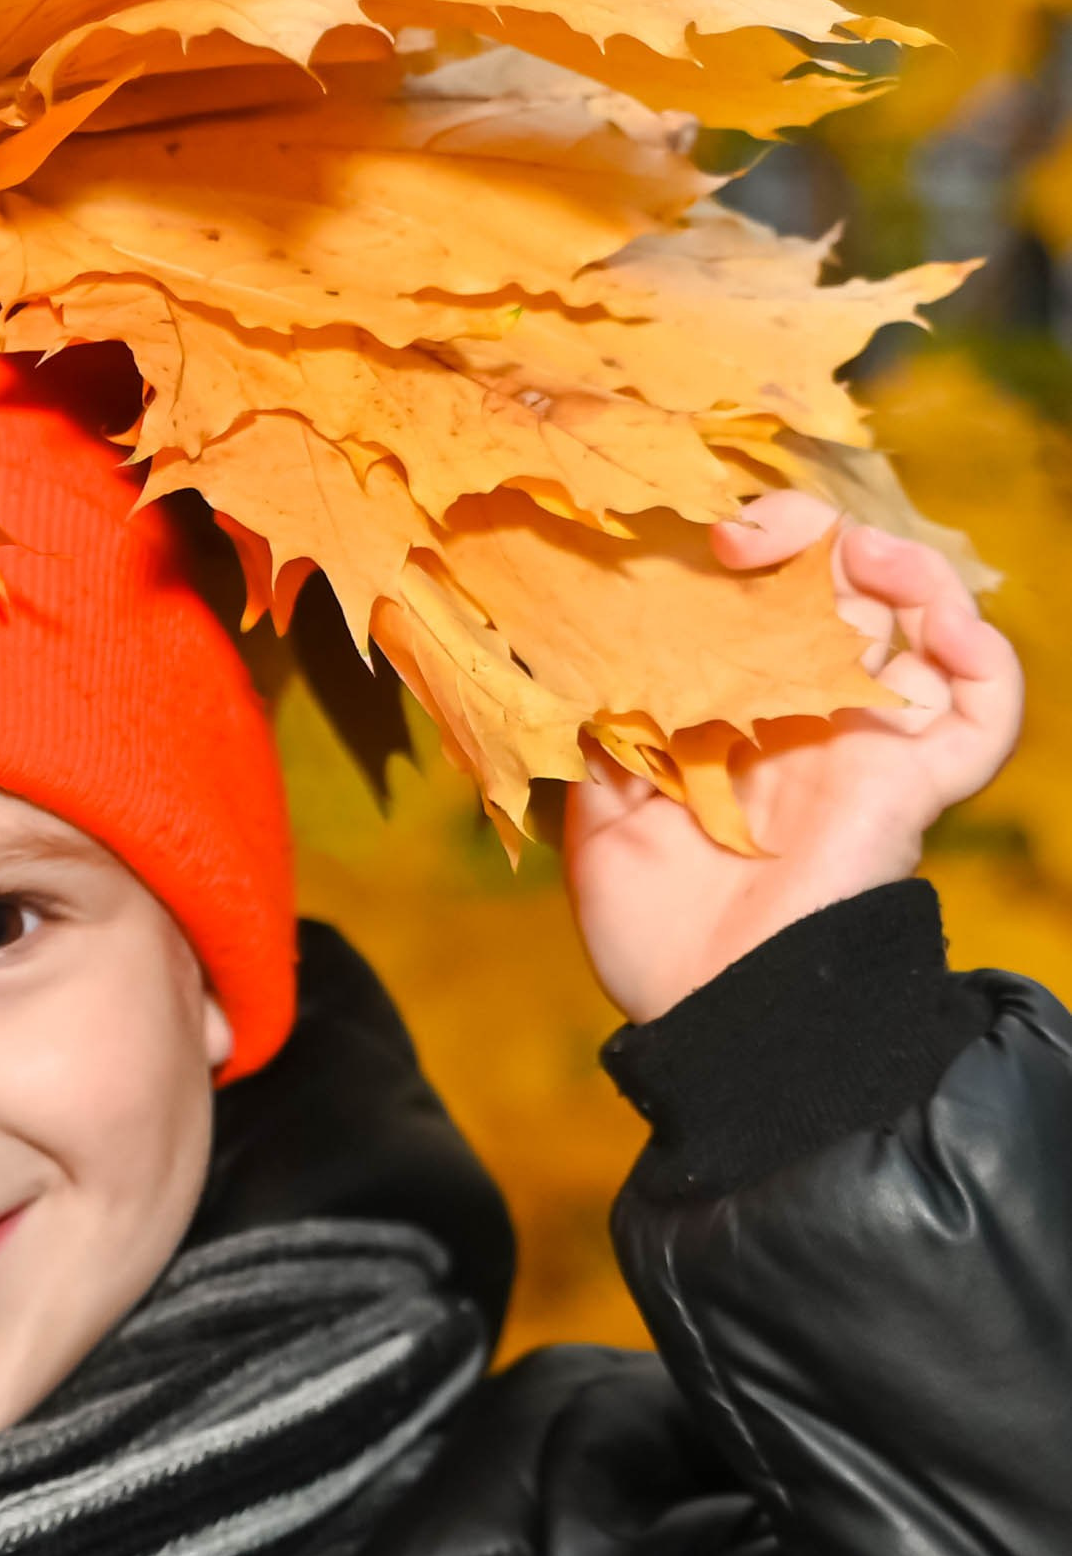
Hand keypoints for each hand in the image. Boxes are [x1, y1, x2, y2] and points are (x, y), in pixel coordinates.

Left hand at [565, 495, 1024, 1024]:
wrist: (717, 1018)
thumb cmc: (658, 940)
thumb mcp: (602, 827)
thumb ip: (602, 744)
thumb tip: (570, 663)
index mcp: (738, 722)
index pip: (762, 607)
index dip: (743, 558)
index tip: (696, 543)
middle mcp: (810, 723)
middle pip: (845, 595)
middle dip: (813, 539)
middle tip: (752, 538)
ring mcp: (868, 749)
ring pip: (925, 627)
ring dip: (904, 569)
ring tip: (859, 553)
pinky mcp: (916, 785)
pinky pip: (986, 709)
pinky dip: (983, 656)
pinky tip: (945, 626)